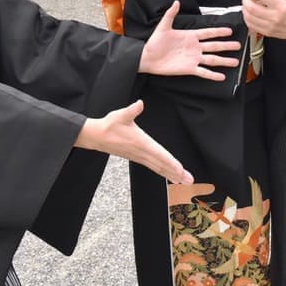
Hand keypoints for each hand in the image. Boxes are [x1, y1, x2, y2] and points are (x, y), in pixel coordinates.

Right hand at [75, 100, 193, 184]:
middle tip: (190, 180)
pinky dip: (163, 172)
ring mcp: (139, 157)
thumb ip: (132, 110)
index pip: (159, 154)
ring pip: (158, 168)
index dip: (170, 162)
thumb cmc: (109, 125)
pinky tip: (170, 175)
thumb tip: (140, 104)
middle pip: (162, 165)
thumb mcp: (120, 115)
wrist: (96, 136)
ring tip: (184, 181)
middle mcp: (141, 152)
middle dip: (176, 173)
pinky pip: (153, 167)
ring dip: (171, 175)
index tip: (180, 170)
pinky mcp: (137, 158)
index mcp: (141, 142)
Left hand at [139, 1, 239, 79]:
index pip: (208, 33)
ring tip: (235, 61)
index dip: (219, 31)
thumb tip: (175, 2)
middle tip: (238, 45)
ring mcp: (193, 59)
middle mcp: (194, 48)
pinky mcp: (189, 69)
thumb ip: (170, 14)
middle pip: (214, 46)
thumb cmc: (154, 43)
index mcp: (190, 36)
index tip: (229, 30)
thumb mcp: (163, 26)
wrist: (147, 58)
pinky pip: (204, 72)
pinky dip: (213, 74)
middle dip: (227, 45)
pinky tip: (221, 76)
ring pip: (212, 59)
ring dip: (224, 60)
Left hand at [242, 0, 285, 40]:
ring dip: (245, 9)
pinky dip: (247, 19)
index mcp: (281, 7)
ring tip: (246, 5)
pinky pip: (251, 26)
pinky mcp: (267, 32)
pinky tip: (249, 14)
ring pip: (249, 17)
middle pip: (252, 7)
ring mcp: (270, 26)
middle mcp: (275, 17)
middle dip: (246, 0)